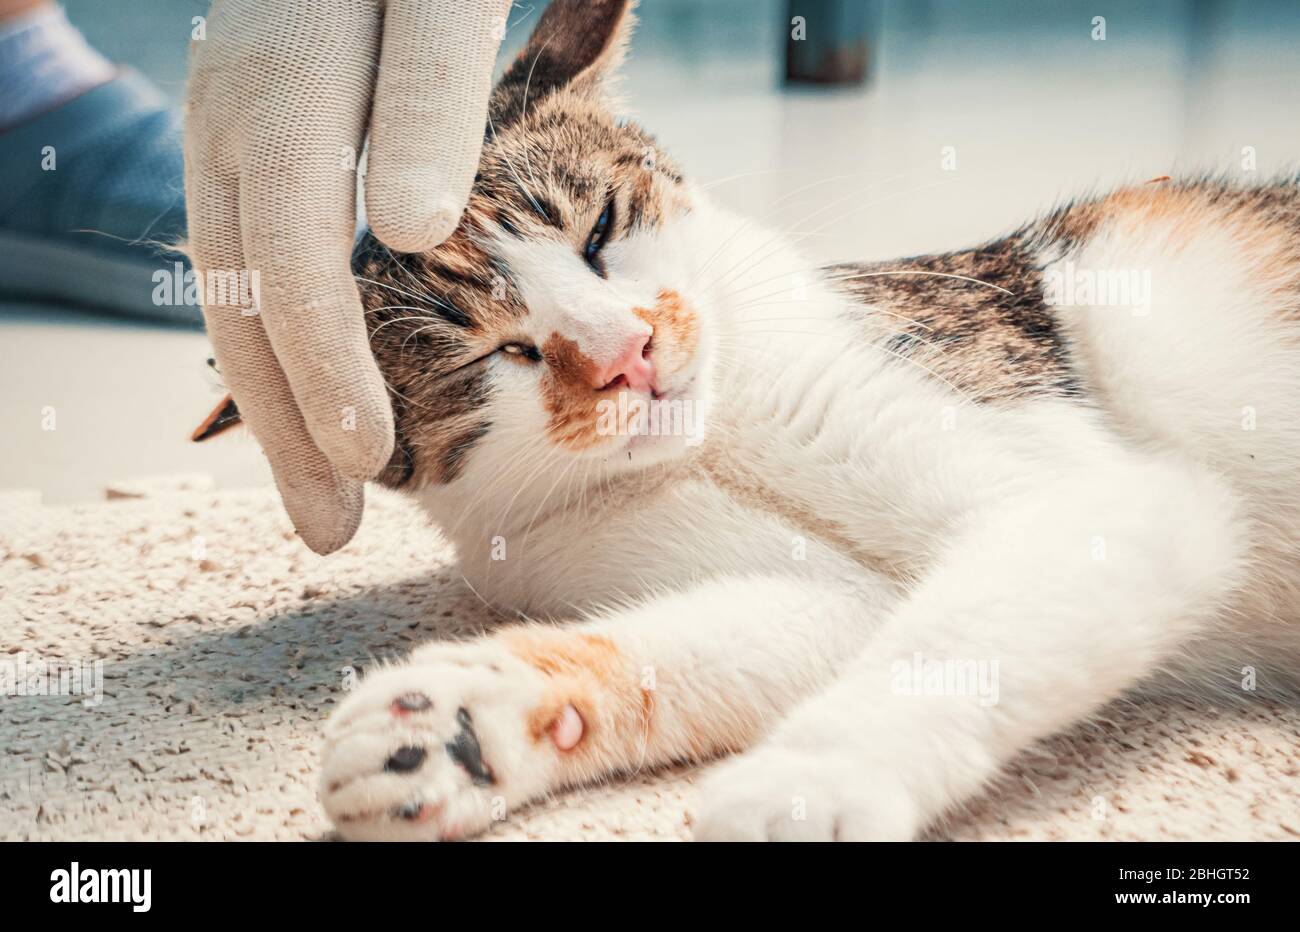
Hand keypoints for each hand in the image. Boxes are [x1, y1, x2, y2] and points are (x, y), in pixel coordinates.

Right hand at [184, 0, 508, 552]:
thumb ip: (428, 98)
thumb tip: (412, 232)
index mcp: (282, 95)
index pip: (297, 265)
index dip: (331, 372)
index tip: (376, 462)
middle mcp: (232, 120)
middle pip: (243, 300)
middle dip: (286, 425)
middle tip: (330, 531)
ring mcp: (229, 127)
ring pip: (235, 289)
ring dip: (277, 398)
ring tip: (324, 488)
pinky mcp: (255, 135)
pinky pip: (249, 258)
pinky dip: (280, 339)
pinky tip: (317, 386)